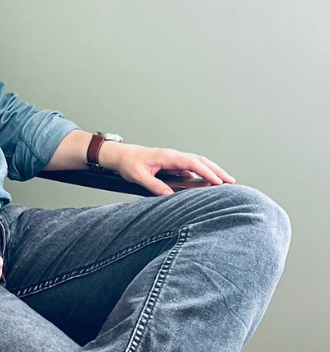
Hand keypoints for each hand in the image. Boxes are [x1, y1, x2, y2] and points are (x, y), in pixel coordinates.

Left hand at [99, 142, 235, 196]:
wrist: (120, 155)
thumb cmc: (128, 163)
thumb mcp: (139, 176)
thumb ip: (154, 185)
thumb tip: (170, 196)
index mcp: (167, 156)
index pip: (192, 163)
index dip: (206, 172)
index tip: (218, 181)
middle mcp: (173, 156)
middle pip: (200, 161)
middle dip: (216, 170)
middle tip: (230, 181)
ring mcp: (174, 159)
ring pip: (197, 163)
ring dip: (211, 171)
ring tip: (224, 181)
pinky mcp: (172, 164)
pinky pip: (190, 168)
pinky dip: (202, 173)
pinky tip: (207, 182)